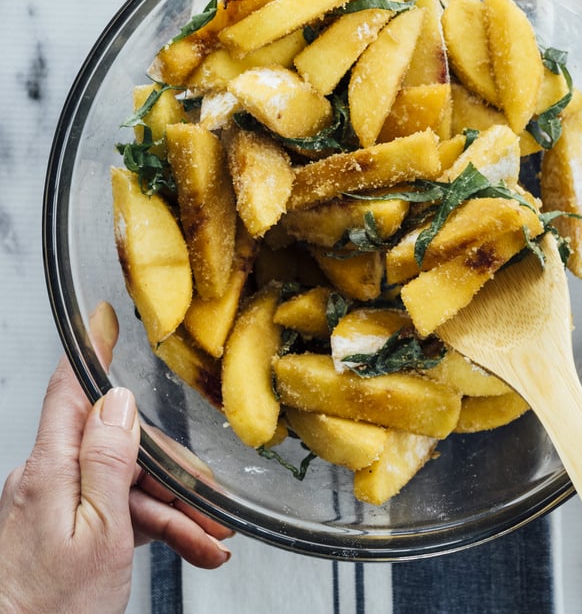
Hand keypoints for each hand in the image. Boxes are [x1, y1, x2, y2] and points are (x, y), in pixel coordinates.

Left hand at [0, 303, 231, 613]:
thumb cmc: (50, 611)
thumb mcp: (100, 532)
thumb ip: (108, 460)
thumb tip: (119, 401)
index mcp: (52, 469)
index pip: (70, 391)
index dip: (90, 350)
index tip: (103, 317)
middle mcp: (50, 478)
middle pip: (120, 445)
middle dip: (172, 468)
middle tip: (210, 498)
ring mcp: (57, 505)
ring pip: (128, 484)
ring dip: (174, 507)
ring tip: (211, 536)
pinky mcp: (65, 530)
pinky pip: (118, 513)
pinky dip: (156, 527)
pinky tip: (192, 545)